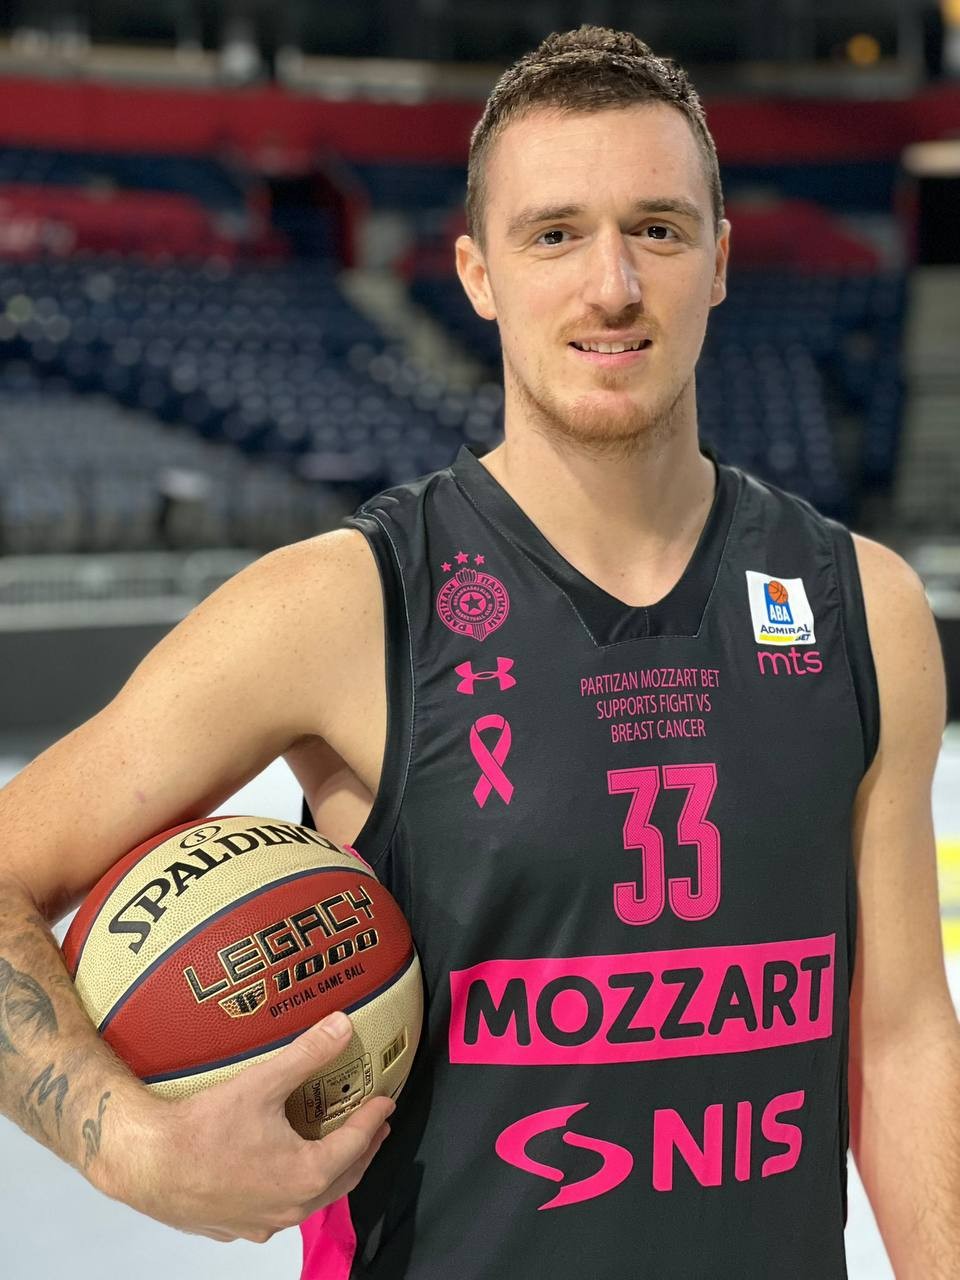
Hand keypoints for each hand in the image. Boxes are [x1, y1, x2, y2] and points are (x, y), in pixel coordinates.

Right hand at [109, 1011, 394, 1242]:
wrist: (146, 1164)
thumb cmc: (202, 1128)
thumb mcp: (262, 1083)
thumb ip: (308, 1053)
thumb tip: (344, 1025)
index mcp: (305, 1175)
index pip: (356, 1145)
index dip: (373, 1120)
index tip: (386, 1102)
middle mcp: (289, 1207)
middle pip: (341, 1179)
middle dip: (361, 1150)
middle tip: (374, 1127)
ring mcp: (261, 1222)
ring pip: (310, 1200)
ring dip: (330, 1173)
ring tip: (336, 1148)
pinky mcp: (235, 1226)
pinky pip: (277, 1210)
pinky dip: (293, 1189)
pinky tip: (284, 1174)